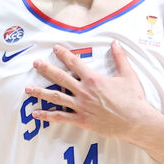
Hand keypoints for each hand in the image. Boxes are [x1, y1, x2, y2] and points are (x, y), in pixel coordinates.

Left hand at [25, 41, 159, 140]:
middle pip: (61, 78)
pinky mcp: (81, 120)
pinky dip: (47, 116)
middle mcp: (84, 92)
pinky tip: (36, 114)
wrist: (135, 121)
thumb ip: (120, 58)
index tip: (54, 48)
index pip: (75, 63)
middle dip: (46, 69)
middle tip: (36, 63)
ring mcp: (81, 106)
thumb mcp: (128, 75)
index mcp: (94, 79)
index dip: (64, 54)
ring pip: (56, 97)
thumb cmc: (133, 99)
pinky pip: (61, 117)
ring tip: (28, 89)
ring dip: (41, 92)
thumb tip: (115, 42)